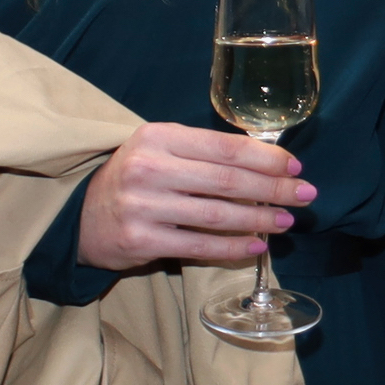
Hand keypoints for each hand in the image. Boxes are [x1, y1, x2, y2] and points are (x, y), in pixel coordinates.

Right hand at [77, 123, 315, 271]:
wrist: (79, 214)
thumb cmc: (133, 178)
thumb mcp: (160, 149)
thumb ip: (202, 152)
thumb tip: (266, 160)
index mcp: (157, 137)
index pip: (224, 147)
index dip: (265, 158)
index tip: (294, 167)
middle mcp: (149, 168)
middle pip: (227, 181)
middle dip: (274, 188)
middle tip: (306, 194)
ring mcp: (144, 206)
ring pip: (218, 214)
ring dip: (260, 219)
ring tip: (286, 221)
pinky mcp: (141, 241)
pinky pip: (200, 246)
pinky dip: (233, 247)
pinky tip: (256, 246)